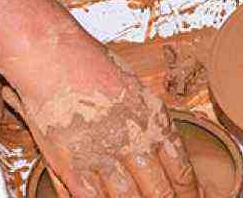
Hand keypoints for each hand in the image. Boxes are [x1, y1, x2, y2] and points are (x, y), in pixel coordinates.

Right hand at [7, 33, 199, 196]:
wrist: (53, 58)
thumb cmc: (90, 63)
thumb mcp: (133, 87)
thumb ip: (147, 118)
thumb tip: (160, 145)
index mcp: (154, 120)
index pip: (181, 168)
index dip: (188, 191)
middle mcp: (133, 141)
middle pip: (159, 191)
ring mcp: (103, 156)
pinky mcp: (74, 166)